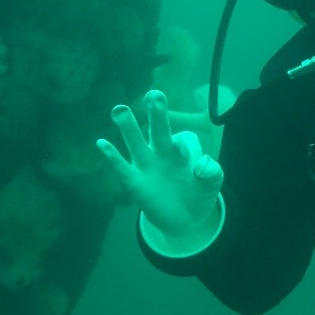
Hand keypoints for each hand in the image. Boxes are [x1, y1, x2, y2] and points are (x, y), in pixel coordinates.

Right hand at [97, 90, 223, 243]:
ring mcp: (147, 166)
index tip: (191, 162)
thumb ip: (212, 173)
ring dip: (128, 127)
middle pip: (159, 130)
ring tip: (120, 109)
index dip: (186, 146)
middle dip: (157, 113)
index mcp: (182, 150)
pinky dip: (112, 156)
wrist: (184, 219)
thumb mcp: (212, 185)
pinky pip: (122, 167)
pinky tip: (102, 143)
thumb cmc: (198, 195)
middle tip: (154, 94)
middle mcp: (162, 153)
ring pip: (136, 143)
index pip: (184, 139)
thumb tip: (201, 166)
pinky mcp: (135, 182)